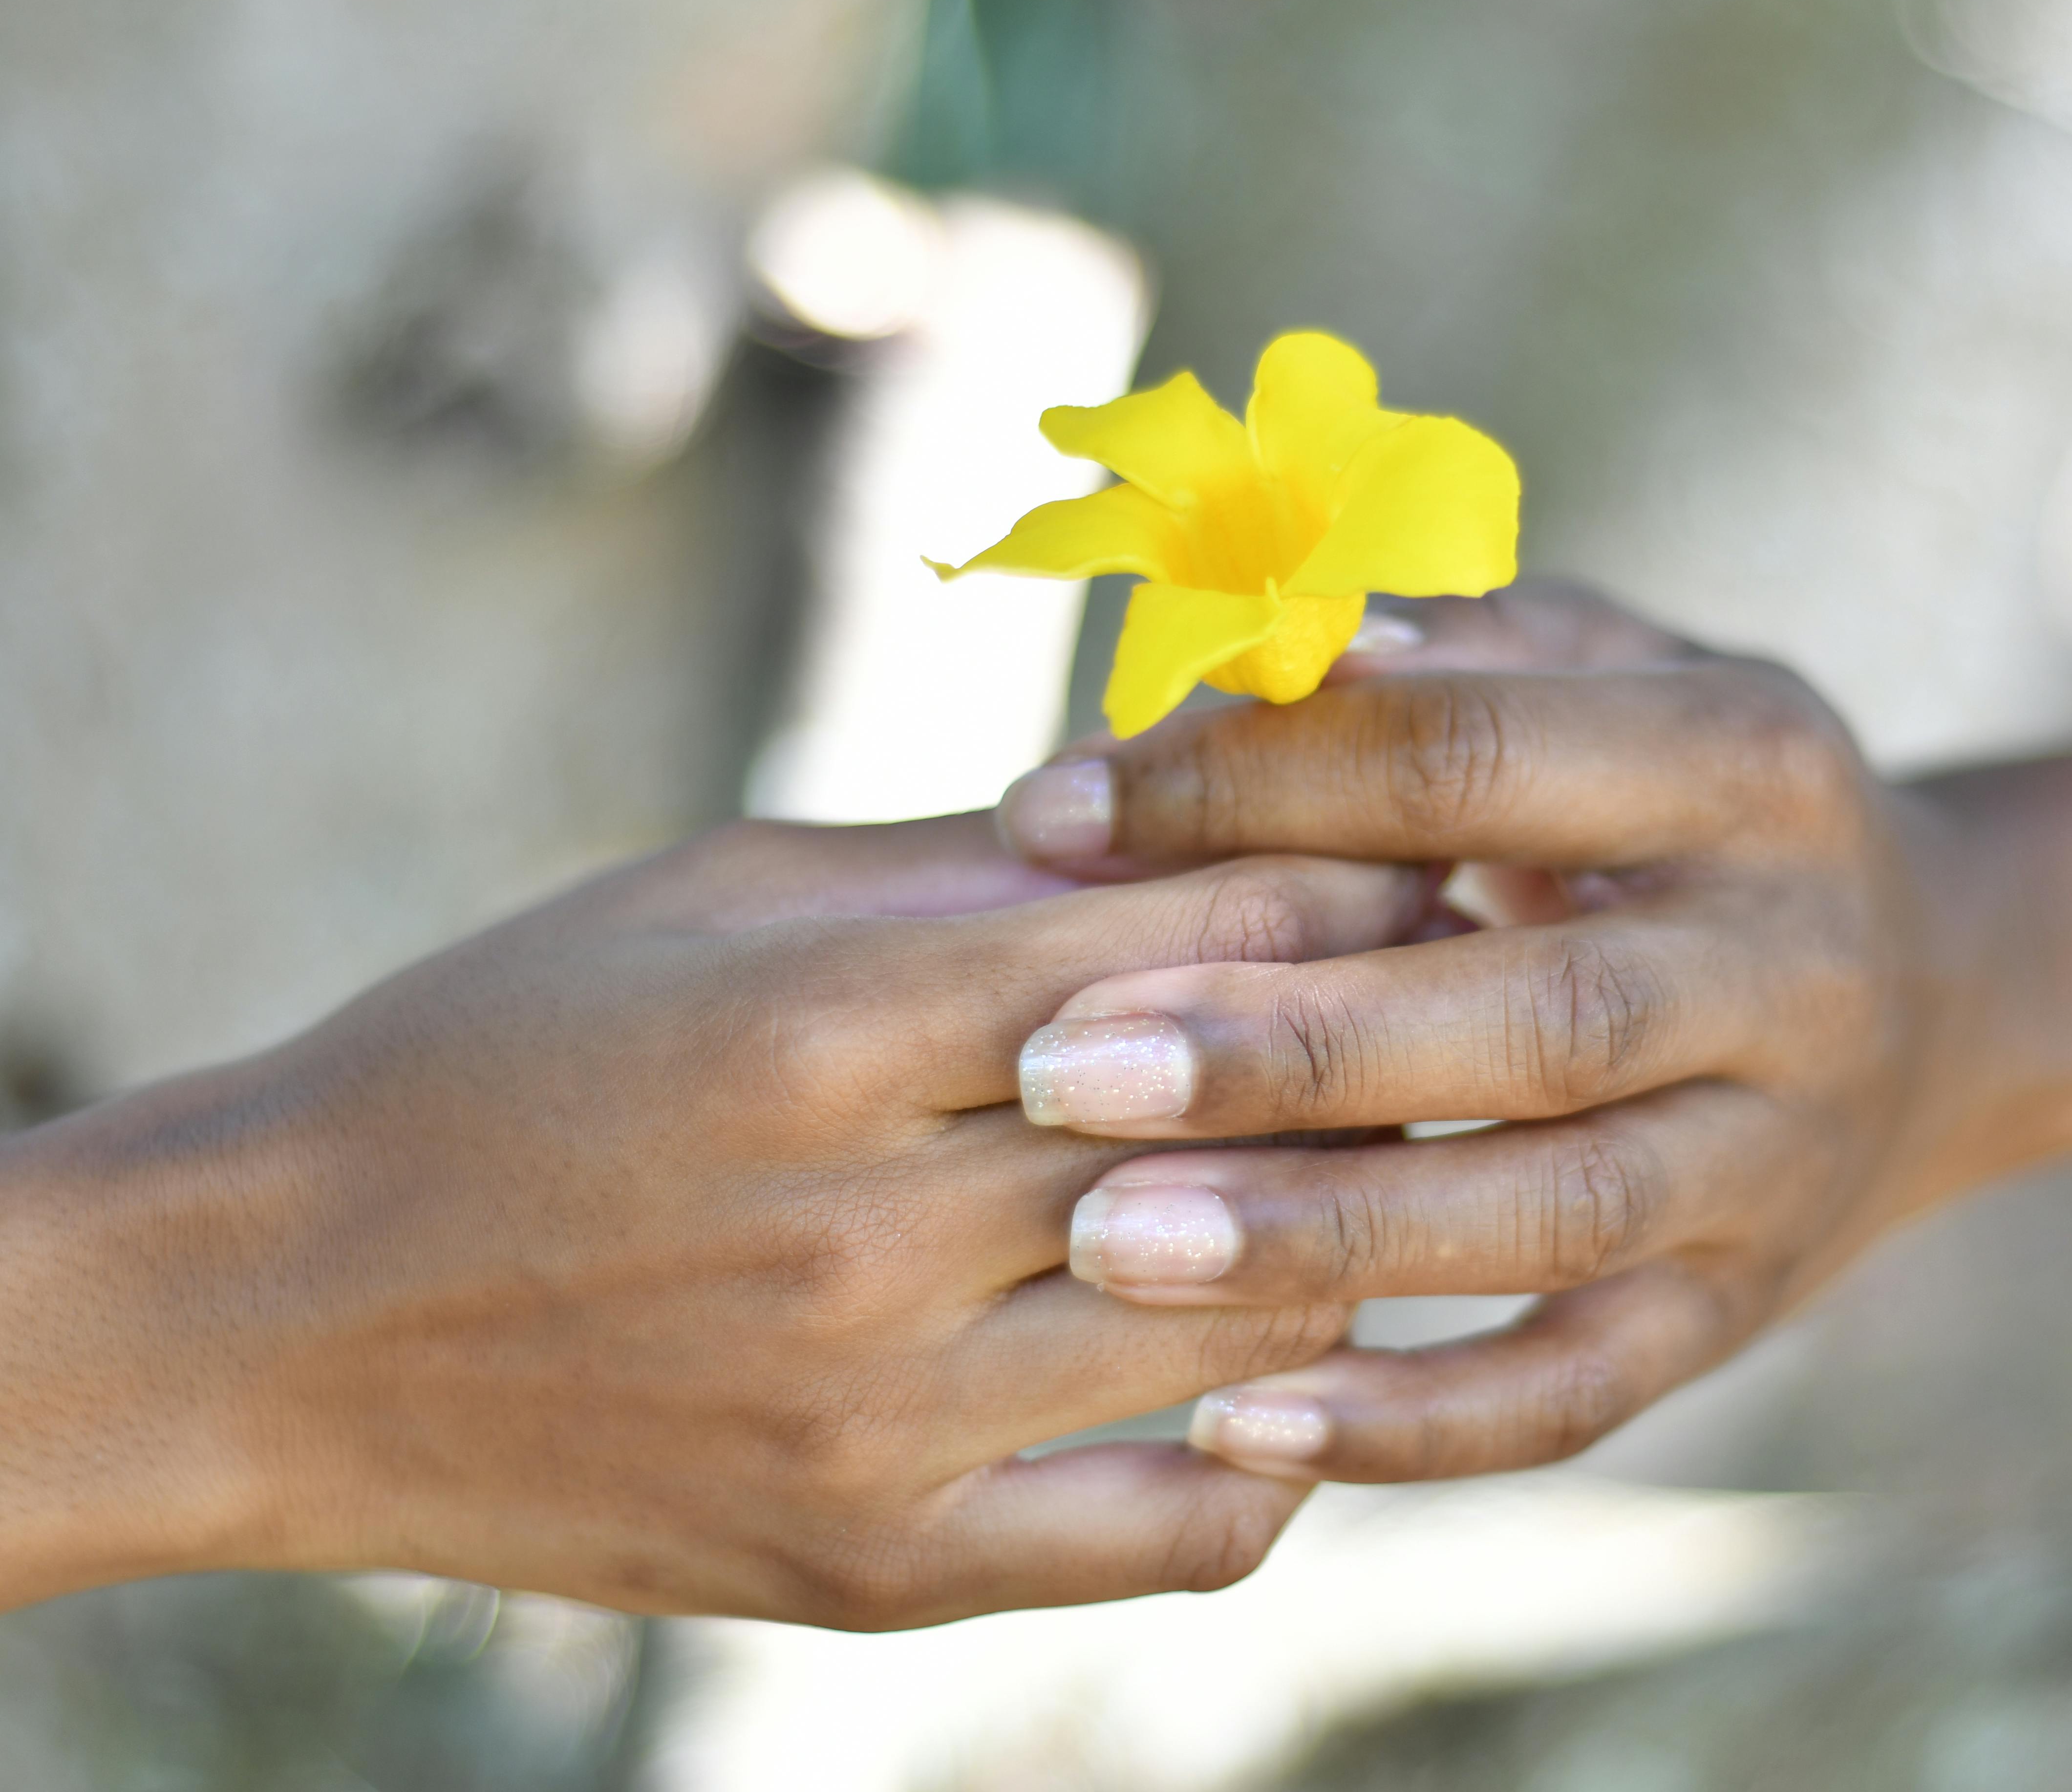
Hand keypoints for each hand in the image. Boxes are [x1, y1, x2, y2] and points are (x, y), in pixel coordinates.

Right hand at [0, 812, 1434, 1622]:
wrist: (290, 1309)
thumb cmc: (508, 1051)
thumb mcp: (714, 896)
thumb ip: (957, 863)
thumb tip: (1180, 810)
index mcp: (835, 1017)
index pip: (1196, 931)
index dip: (1353, 876)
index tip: (1441, 854)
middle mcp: (873, 1223)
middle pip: (1253, 1121)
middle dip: (1396, 1043)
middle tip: (1485, 1001)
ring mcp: (880, 1414)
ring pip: (1241, 1317)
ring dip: (1365, 1236)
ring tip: (1424, 1174)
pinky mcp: (870, 1559)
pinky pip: (1155, 1534)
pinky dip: (1266, 1463)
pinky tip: (1303, 1391)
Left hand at [992, 585, 2001, 1481]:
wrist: (1939, 992)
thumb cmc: (1677, 804)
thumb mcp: (1604, 673)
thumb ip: (1430, 657)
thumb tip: (1229, 661)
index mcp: (1747, 762)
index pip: (1474, 759)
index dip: (1253, 784)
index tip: (1043, 817)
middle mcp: (1791, 965)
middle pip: (1536, 1013)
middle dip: (1289, 1045)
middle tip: (1057, 1067)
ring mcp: (1778, 1157)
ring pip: (1553, 1212)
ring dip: (1328, 1233)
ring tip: (1105, 1246)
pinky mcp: (1739, 1311)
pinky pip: (1577, 1392)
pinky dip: (1408, 1427)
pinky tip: (1228, 1425)